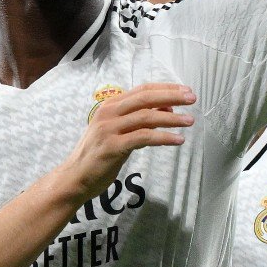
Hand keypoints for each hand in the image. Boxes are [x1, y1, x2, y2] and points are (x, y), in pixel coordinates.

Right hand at [54, 83, 193, 201]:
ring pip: (146, 117)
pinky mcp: (113, 147)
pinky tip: (178, 140)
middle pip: (145, 98)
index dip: (165, 88)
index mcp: (109, 106)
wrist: (74, 177)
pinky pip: (144, 137)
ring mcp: (109, 129)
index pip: (141, 90)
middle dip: (172, 96)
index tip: (185, 90)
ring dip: (171, 118)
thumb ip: (137, 120)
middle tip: (192, 98)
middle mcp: (108, 113)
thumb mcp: (117, 132)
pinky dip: (164, 137)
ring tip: (189, 121)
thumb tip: (166, 107)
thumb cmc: (98, 155)